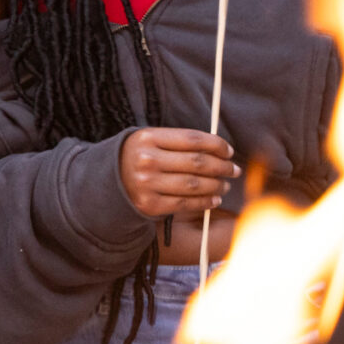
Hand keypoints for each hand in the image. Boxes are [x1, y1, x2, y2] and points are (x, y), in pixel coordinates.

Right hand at [119, 127, 236, 218]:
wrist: (108, 181)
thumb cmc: (140, 157)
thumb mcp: (152, 140)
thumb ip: (181, 142)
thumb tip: (220, 150)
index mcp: (148, 137)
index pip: (192, 139)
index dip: (217, 145)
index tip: (229, 151)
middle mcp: (146, 160)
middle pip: (197, 163)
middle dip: (222, 167)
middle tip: (234, 170)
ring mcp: (147, 184)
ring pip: (194, 185)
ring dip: (216, 185)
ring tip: (225, 184)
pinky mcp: (149, 205)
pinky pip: (184, 203)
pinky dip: (204, 202)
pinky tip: (214, 199)